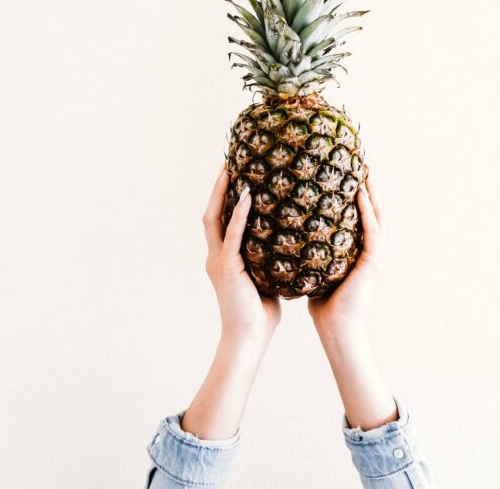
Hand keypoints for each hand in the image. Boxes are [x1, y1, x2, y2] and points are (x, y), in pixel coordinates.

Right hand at [181, 166, 280, 439]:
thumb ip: (268, 258)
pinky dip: (239, 214)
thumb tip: (288, 242)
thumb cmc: (260, 313)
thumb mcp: (265, 277)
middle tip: (229, 162)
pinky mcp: (226, 268)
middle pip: (211, 212)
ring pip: (215, 218)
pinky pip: (232, 234)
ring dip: (223, 193)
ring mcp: (218, 261)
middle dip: (217, 187)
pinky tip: (248, 196)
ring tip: (232, 169)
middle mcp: (216, 256)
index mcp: (223, 259)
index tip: (234, 173)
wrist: (249, 338)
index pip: (220, 220)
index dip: (224, 197)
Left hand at [308, 171, 383, 337]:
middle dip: (368, 187)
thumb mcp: (316, 269)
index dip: (356, 195)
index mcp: (359, 251)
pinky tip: (360, 194)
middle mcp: (371, 251)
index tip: (348, 173)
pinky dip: (367, 212)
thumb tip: (288, 234)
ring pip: (377, 216)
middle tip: (361, 163)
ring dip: (372, 193)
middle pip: (373, 211)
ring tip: (365, 171)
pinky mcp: (373, 262)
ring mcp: (375, 256)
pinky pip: (372, 231)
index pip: (359, 217)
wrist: (335, 329)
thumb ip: (311, 251)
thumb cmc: (324, 304)